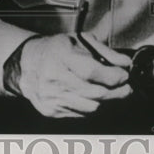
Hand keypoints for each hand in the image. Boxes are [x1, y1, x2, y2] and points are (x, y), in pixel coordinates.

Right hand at [14, 33, 131, 117]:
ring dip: (106, 101)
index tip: (125, 76)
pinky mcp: (51, 111)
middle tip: (126, 88)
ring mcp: (51, 97)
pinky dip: (91, 105)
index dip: (112, 76)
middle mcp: (54, 78)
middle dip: (116, 92)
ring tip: (110, 91)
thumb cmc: (56, 49)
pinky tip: (92, 96)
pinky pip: (81, 113)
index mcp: (61, 56)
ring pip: (91, 107)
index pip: (91, 71)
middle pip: (94, 92)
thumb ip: (105, 52)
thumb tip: (125, 63)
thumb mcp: (80, 40)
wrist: (26, 64)